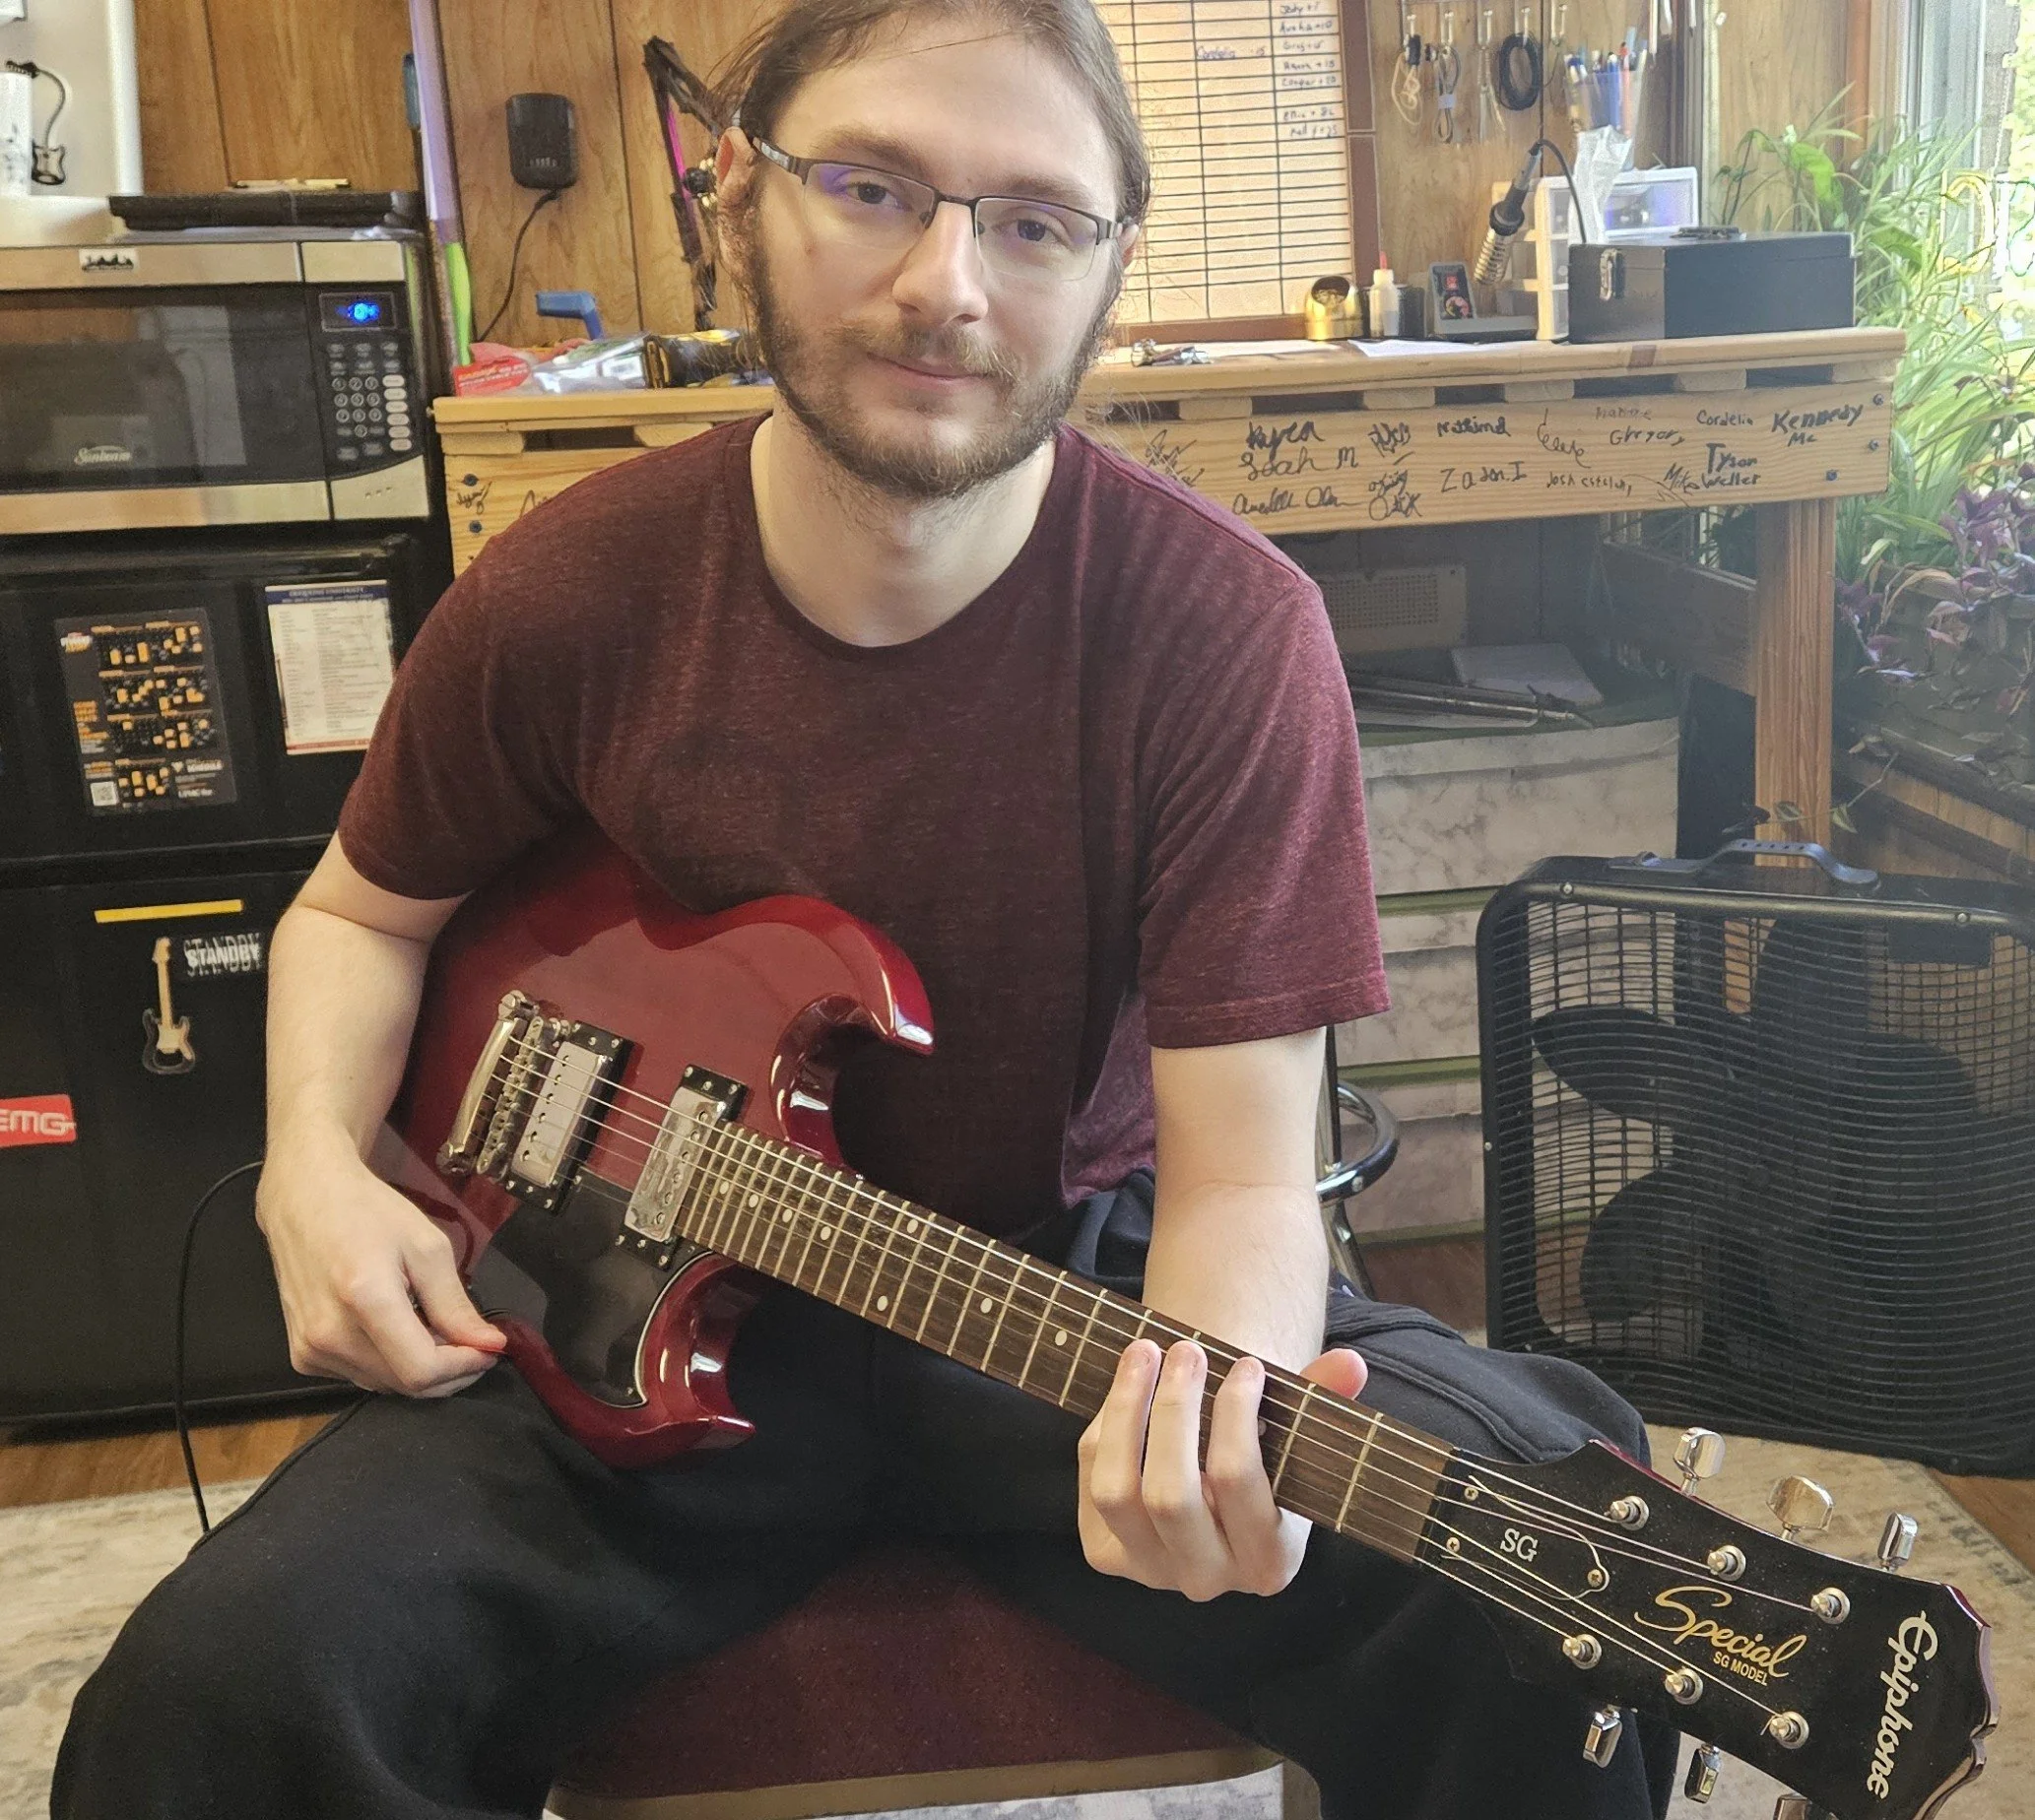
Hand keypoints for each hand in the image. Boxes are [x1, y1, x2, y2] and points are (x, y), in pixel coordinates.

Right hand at [256, 1131, 505, 1396]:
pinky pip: (362, 1377)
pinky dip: (390, 1363)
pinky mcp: (302, 1357)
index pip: (421, 1369)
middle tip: (472, 1341)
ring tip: (432, 1327)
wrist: (304, 1200)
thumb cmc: (369, 1212)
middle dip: (450, 1371)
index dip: (464, 1366)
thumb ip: (454, 1304)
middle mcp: (329, 1335)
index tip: (490, 1348)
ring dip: (420, 1367)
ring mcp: (310, 1350)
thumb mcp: (426, 1247)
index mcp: (364, 1298)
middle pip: (405, 1384)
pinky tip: (397, 1329)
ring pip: (386, 1385)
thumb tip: (490, 1345)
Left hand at [1079, 1338, 1367, 1600]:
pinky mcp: (1105, 1555)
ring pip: (1119, 1492)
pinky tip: (1127, 1385)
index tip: (1245, 1363)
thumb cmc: (1262, 1452)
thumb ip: (1321, 1401)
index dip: (1236, 1413)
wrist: (1214, 1488)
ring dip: (1127, 1410)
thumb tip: (1349, 1364)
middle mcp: (1207, 1579)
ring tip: (1146, 1351)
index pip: (1239, 1481)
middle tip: (1188, 1347)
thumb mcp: (1295, 1434)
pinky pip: (1093, 1483)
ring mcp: (1149, 1572)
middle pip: (1171, 1494)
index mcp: (1269, 1561)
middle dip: (1174, 1409)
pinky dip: (1105, 1427)